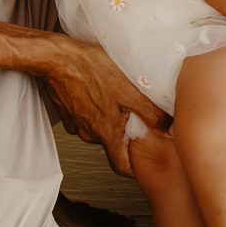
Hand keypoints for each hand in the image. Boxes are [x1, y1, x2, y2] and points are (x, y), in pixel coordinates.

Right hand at [41, 35, 167, 176]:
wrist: (57, 57)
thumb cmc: (90, 69)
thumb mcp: (130, 90)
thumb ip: (151, 114)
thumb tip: (168, 128)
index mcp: (105, 132)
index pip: (122, 167)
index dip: (134, 169)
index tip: (144, 163)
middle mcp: (89, 132)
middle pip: (112, 143)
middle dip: (125, 132)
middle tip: (136, 113)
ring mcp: (76, 122)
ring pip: (99, 127)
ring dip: (110, 116)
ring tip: (117, 96)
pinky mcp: (68, 111)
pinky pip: (86, 116)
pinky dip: (95, 107)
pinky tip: (101, 89)